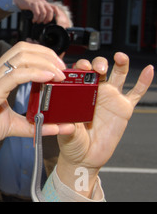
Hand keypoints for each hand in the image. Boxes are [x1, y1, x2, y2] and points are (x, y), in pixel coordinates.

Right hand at [0, 42, 74, 167]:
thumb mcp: (12, 125)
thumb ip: (33, 125)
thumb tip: (58, 127)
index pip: (21, 53)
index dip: (42, 54)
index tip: (58, 68)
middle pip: (23, 49)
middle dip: (47, 54)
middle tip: (63, 69)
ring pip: (21, 58)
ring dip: (45, 62)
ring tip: (60, 74)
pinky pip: (15, 75)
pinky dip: (35, 73)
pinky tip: (48, 78)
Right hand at [13, 0, 58, 23]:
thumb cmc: (28, 4)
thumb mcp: (37, 6)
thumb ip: (41, 10)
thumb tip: (45, 19)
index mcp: (45, 3)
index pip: (55, 7)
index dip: (57, 14)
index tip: (56, 20)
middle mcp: (43, 2)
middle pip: (50, 11)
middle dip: (48, 19)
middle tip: (44, 23)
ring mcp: (38, 3)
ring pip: (43, 13)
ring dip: (41, 19)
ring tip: (37, 22)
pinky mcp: (32, 4)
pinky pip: (37, 13)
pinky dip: (36, 18)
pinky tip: (33, 20)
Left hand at [56, 53, 153, 196]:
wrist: (85, 156)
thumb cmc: (71, 141)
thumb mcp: (65, 132)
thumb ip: (66, 127)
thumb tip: (67, 125)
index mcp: (77, 92)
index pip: (79, 73)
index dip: (81, 66)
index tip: (80, 67)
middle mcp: (95, 91)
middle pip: (99, 68)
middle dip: (98, 63)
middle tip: (98, 68)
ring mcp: (111, 98)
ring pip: (118, 75)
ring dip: (120, 63)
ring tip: (120, 57)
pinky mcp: (124, 108)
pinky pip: (136, 92)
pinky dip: (144, 81)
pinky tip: (149, 69)